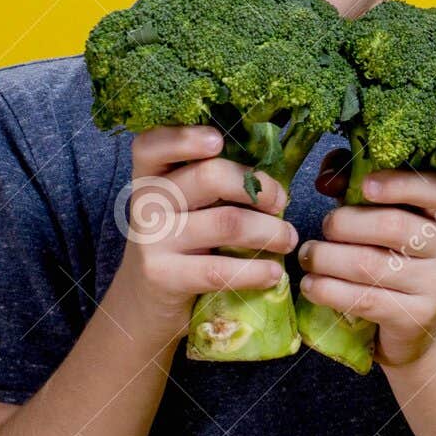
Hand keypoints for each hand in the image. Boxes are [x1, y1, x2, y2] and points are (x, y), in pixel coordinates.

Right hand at [112, 125, 297, 347]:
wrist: (145, 298)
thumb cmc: (180, 239)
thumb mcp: (184, 203)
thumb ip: (212, 181)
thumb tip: (273, 166)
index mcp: (150, 174)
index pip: (152, 143)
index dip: (184, 138)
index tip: (219, 141)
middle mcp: (146, 202)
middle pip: (208, 178)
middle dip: (257, 187)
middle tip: (282, 201)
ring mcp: (151, 240)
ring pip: (226, 223)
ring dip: (270, 231)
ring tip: (289, 239)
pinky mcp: (163, 276)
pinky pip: (219, 270)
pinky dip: (255, 271)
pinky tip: (274, 273)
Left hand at [300, 157, 435, 367]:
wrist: (417, 321)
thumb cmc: (395, 254)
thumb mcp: (383, 214)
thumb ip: (358, 186)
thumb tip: (328, 176)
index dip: (398, 184)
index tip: (365, 186)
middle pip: (392, 226)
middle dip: (344, 223)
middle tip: (324, 227)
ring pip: (370, 264)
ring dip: (327, 258)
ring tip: (308, 255)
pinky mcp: (417, 317)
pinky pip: (364, 299)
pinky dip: (328, 290)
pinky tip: (311, 284)